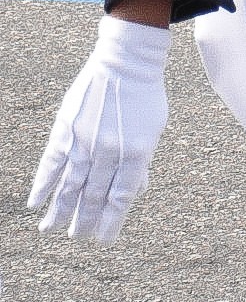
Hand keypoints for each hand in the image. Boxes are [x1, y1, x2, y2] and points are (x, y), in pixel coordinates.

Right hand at [28, 15, 170, 241]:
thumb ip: (142, 162)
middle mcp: (109, 152)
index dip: (110, 221)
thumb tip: (137, 191)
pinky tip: (35, 203)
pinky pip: (50, 164)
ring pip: (68, 186)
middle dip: (84, 221)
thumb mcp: (154, 130)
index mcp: (137, 153)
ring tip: (51, 229)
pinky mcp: (65, 131)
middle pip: (92, 196)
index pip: (120, 198)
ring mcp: (85, 142)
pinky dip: (41, 185)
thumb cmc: (145, 97)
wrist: (127, 62)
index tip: (103, 239)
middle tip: (77, 237)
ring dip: (58, 211)